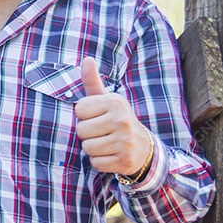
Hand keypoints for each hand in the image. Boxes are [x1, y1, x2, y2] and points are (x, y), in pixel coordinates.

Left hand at [74, 57, 151, 176]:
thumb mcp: (107, 100)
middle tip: (103, 132)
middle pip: (81, 130)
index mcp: (115, 102)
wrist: (143, 147)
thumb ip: (93, 81)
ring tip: (107, 144)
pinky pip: (95, 163)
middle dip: (88, 134)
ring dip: (93, 149)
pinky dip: (100, 162)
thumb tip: (87, 59)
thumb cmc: (117, 120)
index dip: (85, 116)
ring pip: (87, 148)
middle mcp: (122, 120)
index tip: (99, 117)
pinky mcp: (125, 161)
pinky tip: (112, 155)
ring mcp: (125, 142)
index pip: (79, 110)